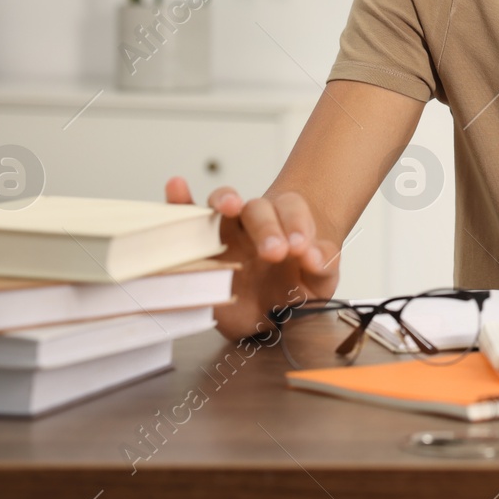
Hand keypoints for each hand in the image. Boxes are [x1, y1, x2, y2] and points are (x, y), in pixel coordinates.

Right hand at [164, 177, 338, 341]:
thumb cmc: (293, 289)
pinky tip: (176, 187)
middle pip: (258, 209)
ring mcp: (225, 232)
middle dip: (267, 228)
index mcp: (286, 226)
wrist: (268, 312)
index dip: (298, 225)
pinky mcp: (201, 247)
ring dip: (224, 200)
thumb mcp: (318, 281)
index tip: (302, 248)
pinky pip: (187, 218)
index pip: (292, 209)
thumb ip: (322, 267)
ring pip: (222, 204)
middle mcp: (255, 223)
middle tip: (275, 252)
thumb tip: (314, 256)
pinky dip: (180, 202)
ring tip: (228, 205)